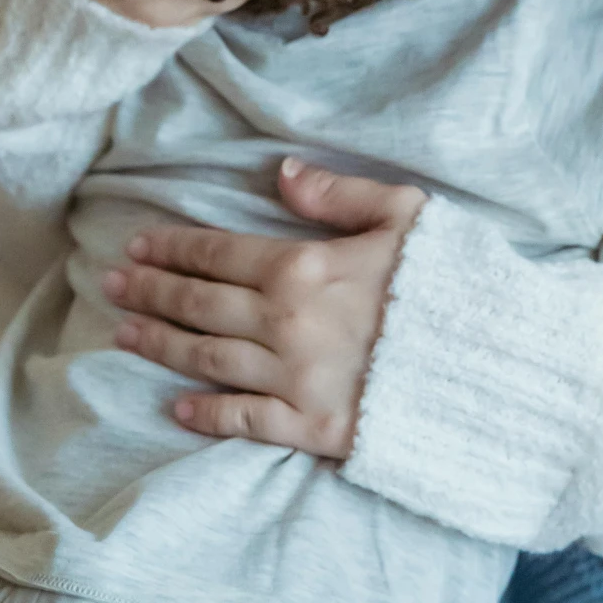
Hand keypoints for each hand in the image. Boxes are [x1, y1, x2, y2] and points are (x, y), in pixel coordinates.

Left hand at [102, 160, 426, 457]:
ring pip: (207, 359)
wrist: (492, 365)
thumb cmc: (452, 283)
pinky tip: (178, 408)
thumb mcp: (406, 214)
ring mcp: (295, 380)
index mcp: (304, 267)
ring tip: (125, 334)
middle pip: (199, 305)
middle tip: (110, 283)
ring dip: (160, 345)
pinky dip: (205, 414)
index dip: (172, 247)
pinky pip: (245, 420)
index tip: (137, 243)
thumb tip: (281, 174)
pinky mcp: (313, 428)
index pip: (217, 253)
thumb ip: (338, 194)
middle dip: (151, 291)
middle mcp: (285, 324)